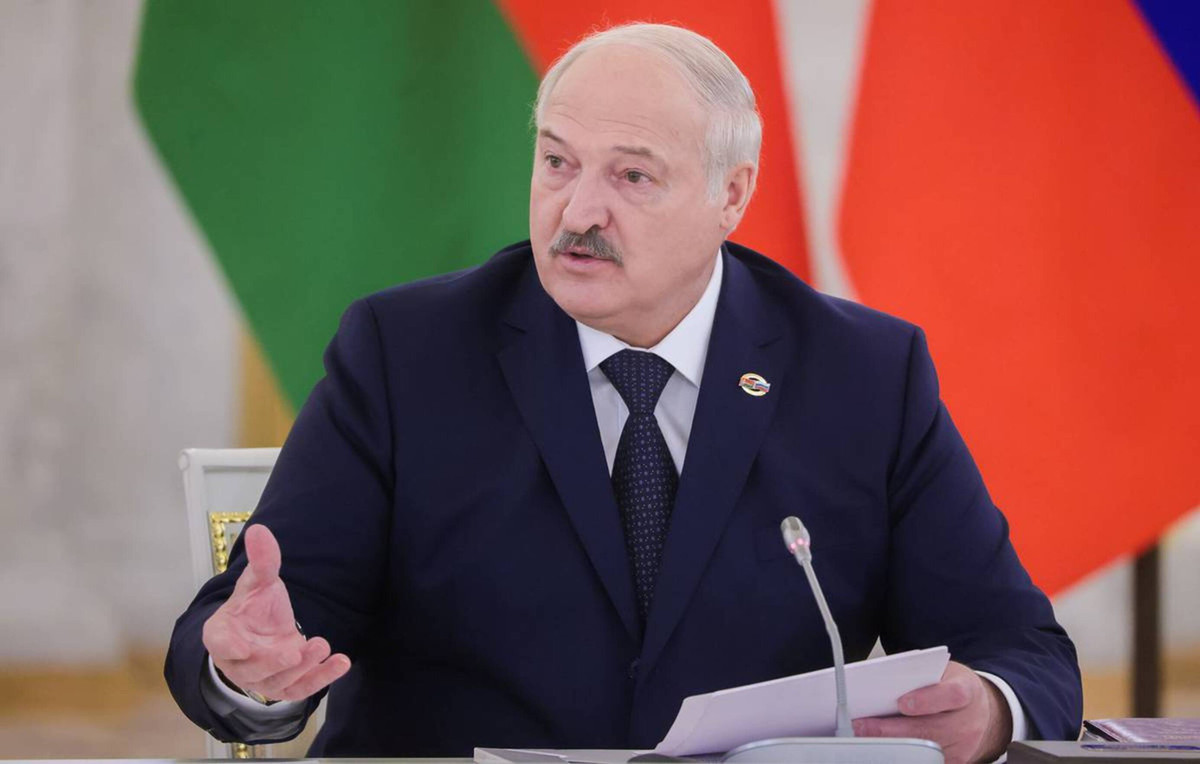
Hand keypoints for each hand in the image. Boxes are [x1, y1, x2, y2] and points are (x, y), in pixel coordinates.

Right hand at [202, 524, 351, 701]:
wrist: (265, 629)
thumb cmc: (255, 607)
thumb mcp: (259, 582)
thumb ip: (262, 561)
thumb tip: (260, 530)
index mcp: (222, 635)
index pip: (220, 643)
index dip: (229, 647)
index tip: (243, 647)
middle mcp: (238, 663)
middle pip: (252, 670)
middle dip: (274, 662)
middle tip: (296, 652)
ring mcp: (262, 678)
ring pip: (279, 682)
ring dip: (303, 668)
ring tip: (322, 646)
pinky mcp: (285, 687)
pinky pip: (302, 689)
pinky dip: (323, 679)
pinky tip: (342, 663)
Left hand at [852, 660, 1011, 763]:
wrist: (979, 709)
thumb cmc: (952, 686)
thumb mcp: (942, 671)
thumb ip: (918, 675)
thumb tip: (882, 682)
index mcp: (966, 690)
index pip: (951, 695)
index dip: (927, 700)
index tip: (901, 703)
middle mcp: (969, 720)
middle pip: (930, 729)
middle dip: (891, 729)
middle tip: (862, 726)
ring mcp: (965, 745)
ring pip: (926, 750)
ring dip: (893, 745)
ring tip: (865, 737)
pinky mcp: (957, 761)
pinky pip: (929, 761)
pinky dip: (905, 756)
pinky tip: (884, 748)